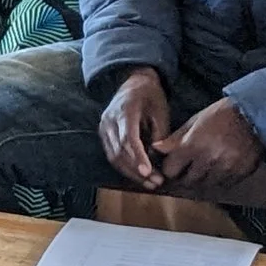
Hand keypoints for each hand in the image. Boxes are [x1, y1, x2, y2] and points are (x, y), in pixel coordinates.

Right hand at [100, 67, 171, 190]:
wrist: (134, 82)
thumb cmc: (150, 95)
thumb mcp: (161, 110)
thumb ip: (160, 133)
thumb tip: (156, 157)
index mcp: (125, 110)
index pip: (128, 138)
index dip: (137, 157)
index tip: (148, 172)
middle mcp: (109, 119)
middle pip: (119, 151)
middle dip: (137, 170)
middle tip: (155, 182)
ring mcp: (104, 127)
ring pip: (113, 157)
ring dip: (131, 173)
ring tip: (150, 183)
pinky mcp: (104, 134)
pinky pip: (112, 155)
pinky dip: (125, 168)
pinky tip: (139, 175)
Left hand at [153, 98, 265, 190]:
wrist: (256, 115)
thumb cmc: (223, 114)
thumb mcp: (195, 121)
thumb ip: (175, 138)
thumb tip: (156, 148)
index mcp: (193, 145)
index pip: (171, 170)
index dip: (170, 168)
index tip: (172, 165)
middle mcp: (208, 160)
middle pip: (187, 181)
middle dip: (184, 176)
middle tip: (187, 168)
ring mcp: (225, 169)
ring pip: (205, 185)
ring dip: (201, 179)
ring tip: (204, 167)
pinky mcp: (239, 174)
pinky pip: (223, 184)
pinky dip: (218, 179)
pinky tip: (220, 168)